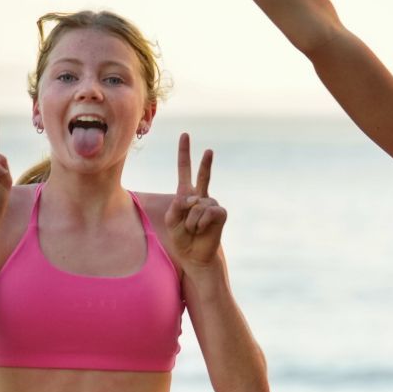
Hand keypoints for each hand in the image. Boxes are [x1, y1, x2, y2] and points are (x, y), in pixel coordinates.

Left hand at [164, 133, 224, 267]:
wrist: (195, 255)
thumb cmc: (182, 239)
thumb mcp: (172, 220)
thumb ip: (176, 206)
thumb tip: (193, 198)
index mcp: (186, 194)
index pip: (185, 170)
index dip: (184, 153)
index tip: (185, 135)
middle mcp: (201, 196)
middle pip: (202, 175)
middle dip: (205, 163)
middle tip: (209, 150)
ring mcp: (212, 204)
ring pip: (197, 204)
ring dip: (191, 221)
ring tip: (193, 230)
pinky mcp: (220, 213)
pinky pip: (208, 212)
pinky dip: (201, 223)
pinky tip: (202, 230)